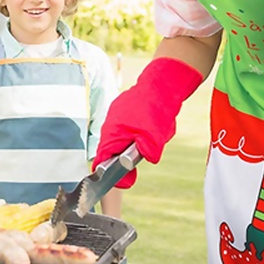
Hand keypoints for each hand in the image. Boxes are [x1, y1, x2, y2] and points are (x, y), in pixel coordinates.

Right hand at [93, 57, 202, 188]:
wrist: (161, 83)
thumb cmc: (155, 111)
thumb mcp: (154, 139)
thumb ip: (146, 154)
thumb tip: (141, 161)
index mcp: (112, 134)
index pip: (102, 160)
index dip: (110, 174)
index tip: (124, 179)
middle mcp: (109, 125)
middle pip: (112, 150)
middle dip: (128, 157)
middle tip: (145, 153)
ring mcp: (115, 116)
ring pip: (121, 138)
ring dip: (134, 142)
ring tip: (153, 135)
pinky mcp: (123, 110)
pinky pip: (127, 126)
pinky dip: (138, 131)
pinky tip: (153, 125)